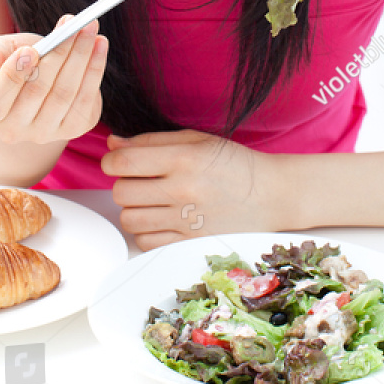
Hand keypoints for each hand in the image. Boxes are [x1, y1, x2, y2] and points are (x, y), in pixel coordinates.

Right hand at [0, 16, 108, 146]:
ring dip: (81, 56)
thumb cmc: (17, 63)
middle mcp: (15, 130)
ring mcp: (45, 133)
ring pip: (65, 92)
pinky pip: (86, 97)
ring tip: (89, 27)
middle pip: (38, 92)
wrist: (44, 82)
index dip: (12, 77)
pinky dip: (95, 68)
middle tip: (73, 25)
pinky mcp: (74, 129)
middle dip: (58, 54)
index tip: (30, 51)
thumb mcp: (0, 53)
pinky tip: (100, 44)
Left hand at [99, 127, 284, 249]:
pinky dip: (146, 231)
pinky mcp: (190, 243)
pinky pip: (145, 242)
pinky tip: (160, 218)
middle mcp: (183, 190)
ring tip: (151, 200)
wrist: (271, 194)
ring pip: (129, 219)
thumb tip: (112, 144)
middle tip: (141, 180)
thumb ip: (150, 141)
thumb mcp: (196, 140)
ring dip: (133, 209)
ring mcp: (187, 221)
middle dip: (124, 184)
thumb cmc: (232, 163)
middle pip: (121, 193)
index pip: (124, 162)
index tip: (119, 161)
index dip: (112, 160)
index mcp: (184, 158)